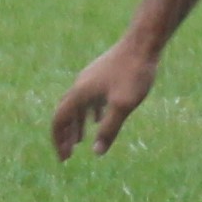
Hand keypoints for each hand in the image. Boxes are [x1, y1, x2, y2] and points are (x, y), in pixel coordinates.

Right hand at [51, 40, 159, 159]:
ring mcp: (91, 78)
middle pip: (65, 113)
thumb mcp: (123, 106)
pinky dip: (89, 113)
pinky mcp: (102, 74)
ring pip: (78, 105)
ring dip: (77, 125)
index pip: (59, 120)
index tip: (63, 158)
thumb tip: (96, 152)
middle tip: (68, 154)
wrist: (143, 43)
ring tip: (80, 142)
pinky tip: (98, 119)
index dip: (59, 141)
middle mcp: (80, 85)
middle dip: (65, 136)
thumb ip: (109, 130)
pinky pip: (90, 98)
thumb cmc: (133, 74)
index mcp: (80, 93)